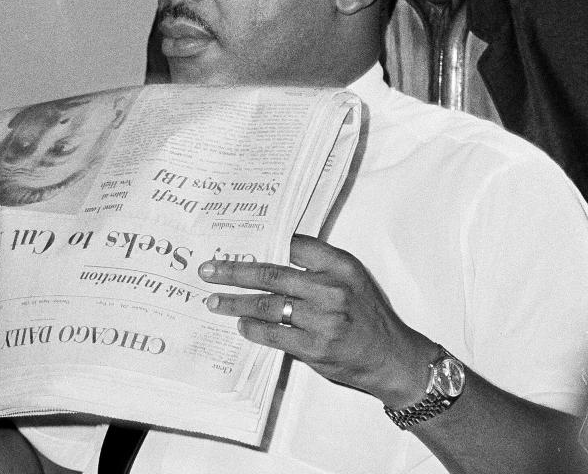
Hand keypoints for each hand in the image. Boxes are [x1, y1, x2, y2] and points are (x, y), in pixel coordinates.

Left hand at [198, 234, 435, 405]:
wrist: (391, 359)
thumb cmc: (367, 315)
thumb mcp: (352, 279)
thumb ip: (319, 265)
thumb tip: (271, 251)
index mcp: (341, 266)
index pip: (294, 245)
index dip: (262, 241)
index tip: (234, 240)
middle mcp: (332, 290)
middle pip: (270, 274)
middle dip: (233, 271)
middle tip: (208, 270)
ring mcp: (323, 320)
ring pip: (266, 305)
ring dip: (234, 302)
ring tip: (213, 301)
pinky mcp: (315, 348)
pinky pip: (273, 334)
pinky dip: (252, 328)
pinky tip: (240, 324)